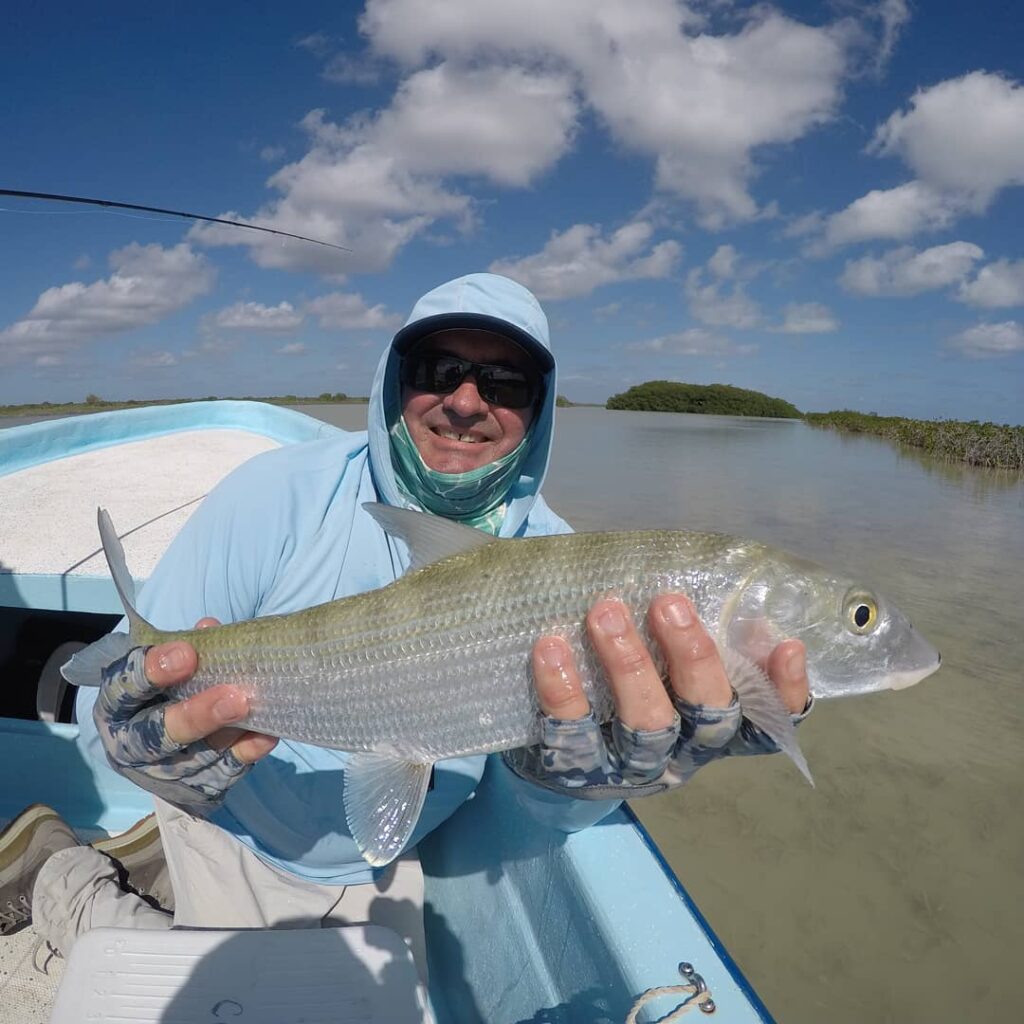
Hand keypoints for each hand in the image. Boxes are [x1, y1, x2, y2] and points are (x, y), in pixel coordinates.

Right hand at [93, 618, 277, 812]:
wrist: (166, 742)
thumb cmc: (166, 690)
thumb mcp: (165, 665)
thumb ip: (185, 647)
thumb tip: (210, 628)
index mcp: (115, 707)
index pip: (123, 690)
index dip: (152, 672)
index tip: (187, 653)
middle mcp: (131, 746)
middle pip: (158, 736)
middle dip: (196, 716)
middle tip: (234, 696)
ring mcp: (162, 773)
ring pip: (194, 759)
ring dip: (227, 735)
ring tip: (253, 709)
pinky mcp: (195, 788)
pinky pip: (222, 774)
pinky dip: (246, 753)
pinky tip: (266, 734)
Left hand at [503, 594, 810, 797]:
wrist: (556, 761)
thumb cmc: (626, 689)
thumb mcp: (665, 668)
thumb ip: (695, 641)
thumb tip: (740, 608)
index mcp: (714, 729)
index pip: (768, 723)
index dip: (783, 691)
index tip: (787, 645)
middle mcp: (683, 753)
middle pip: (708, 714)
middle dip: (693, 655)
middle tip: (668, 601)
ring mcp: (630, 767)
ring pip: (646, 724)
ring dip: (628, 664)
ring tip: (604, 612)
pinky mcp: (575, 770)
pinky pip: (571, 733)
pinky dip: (563, 689)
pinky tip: (550, 647)